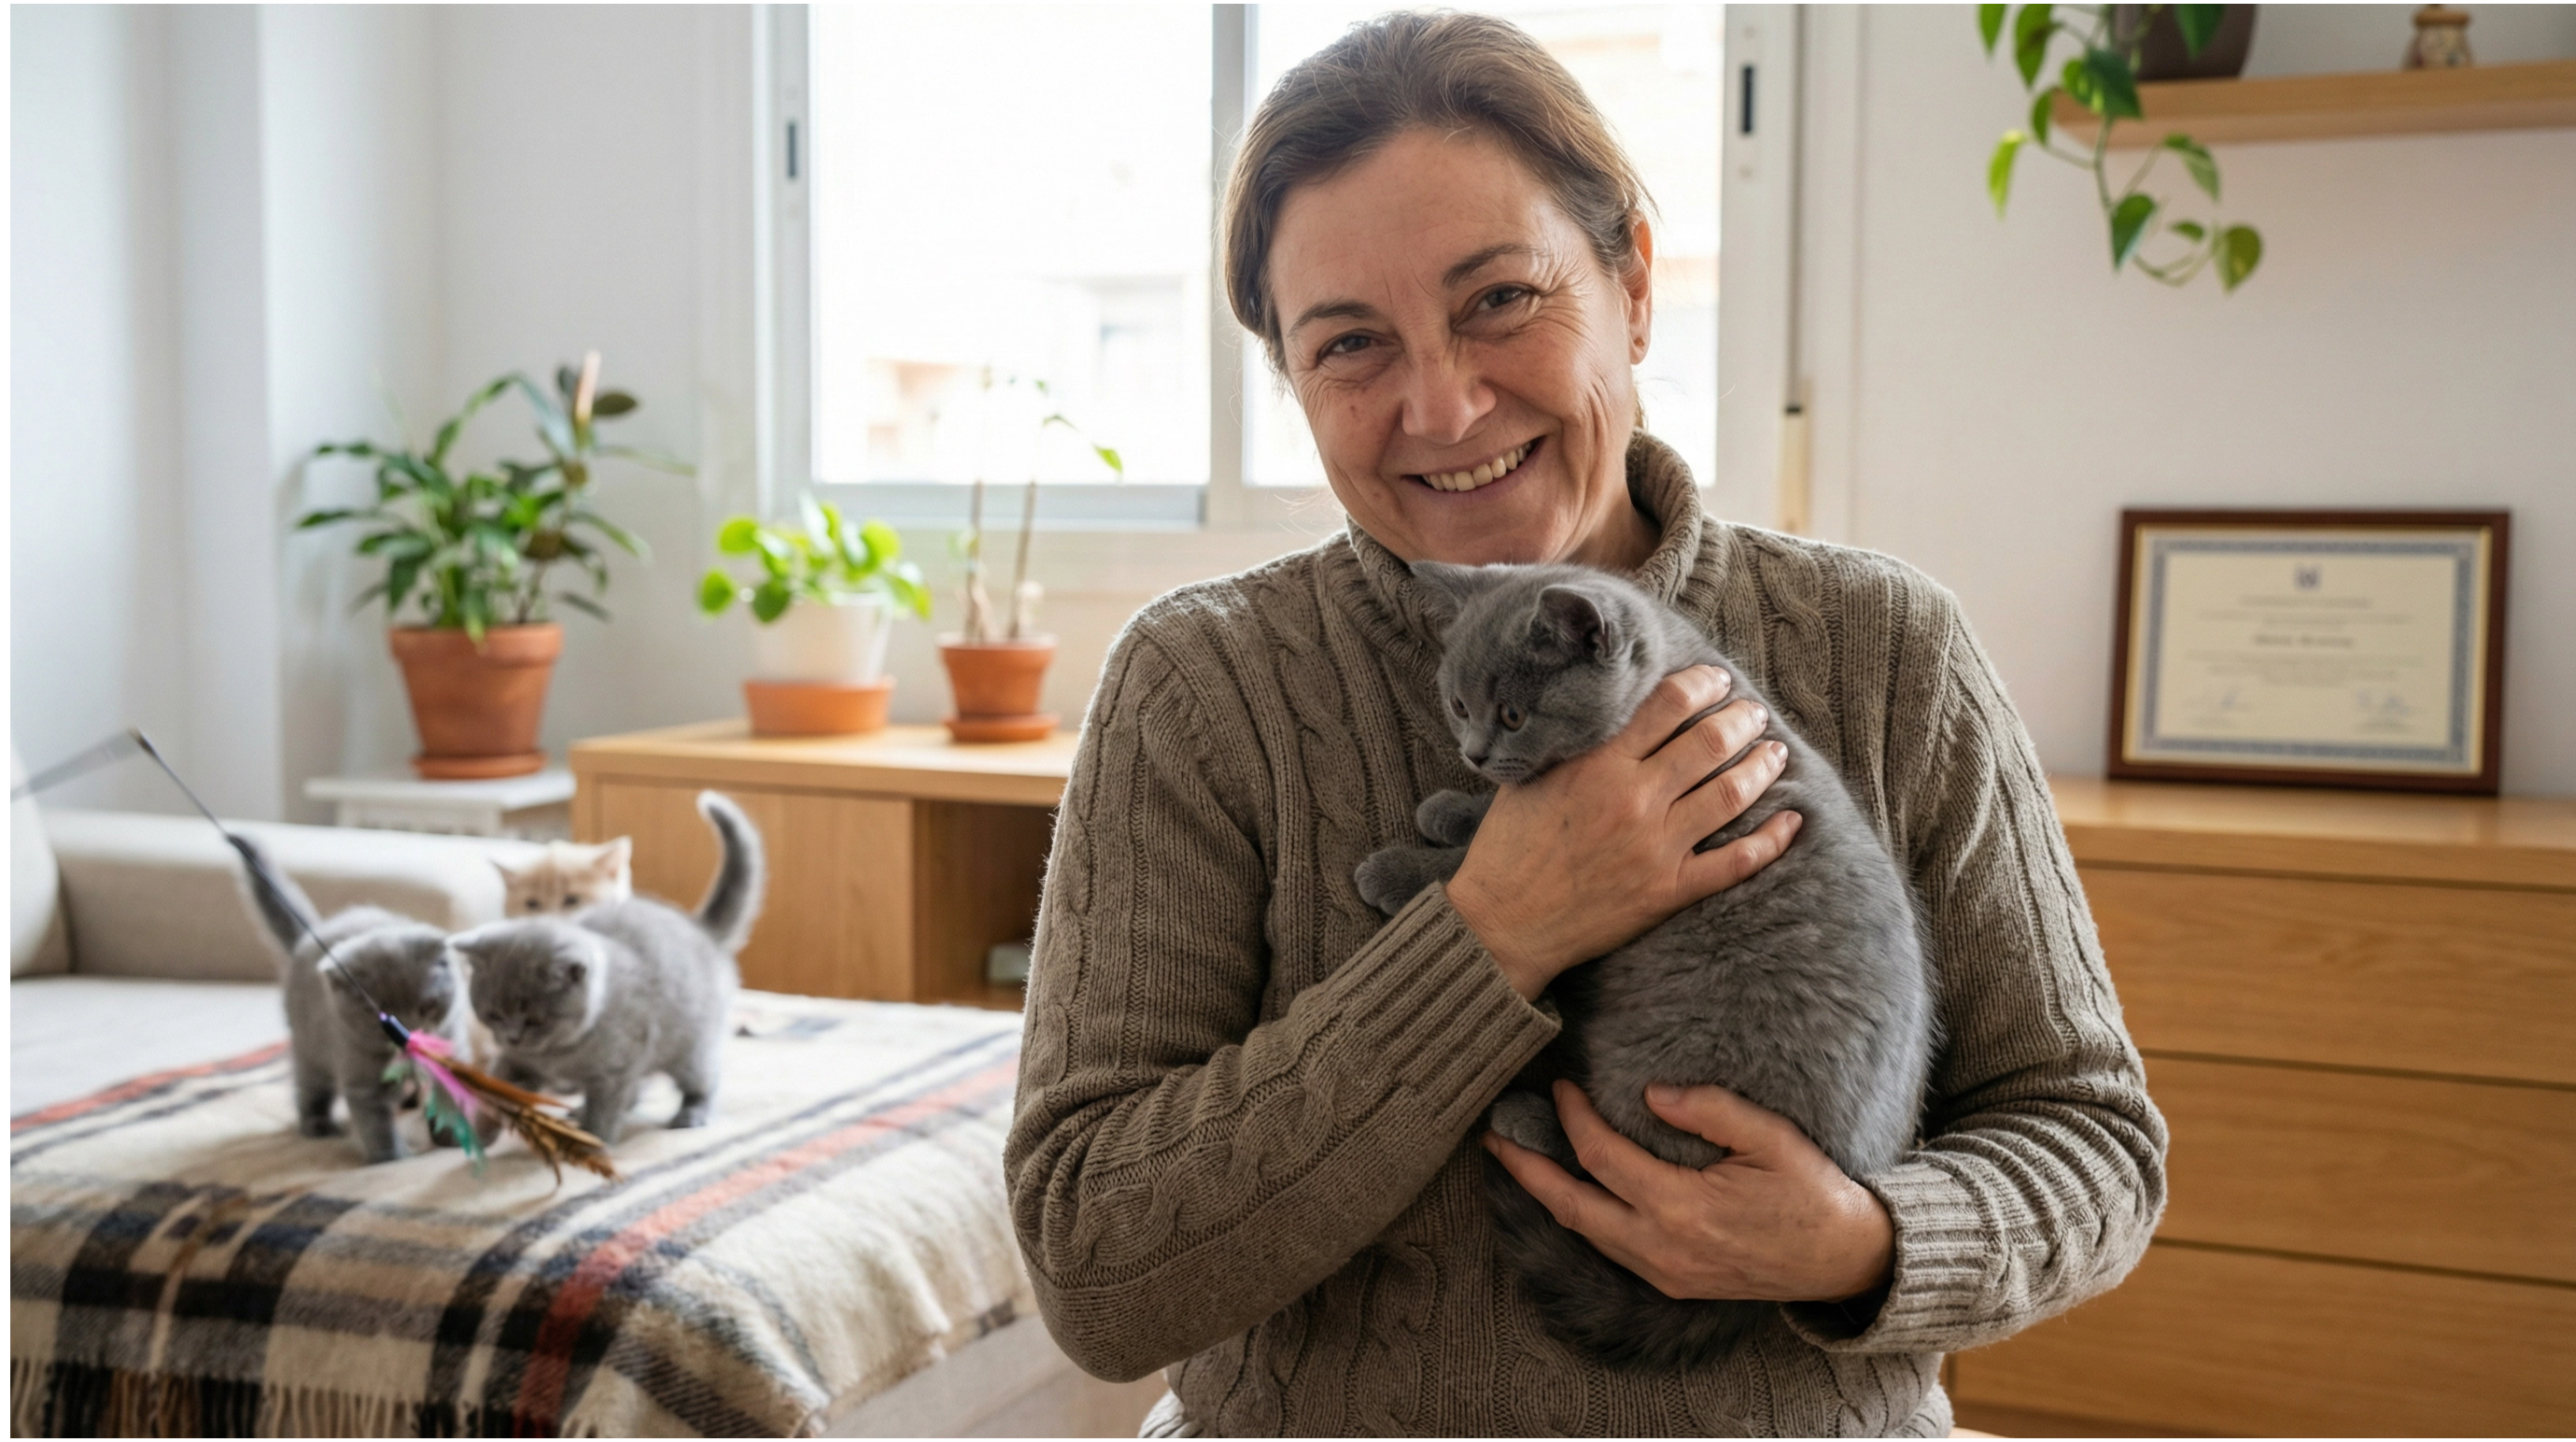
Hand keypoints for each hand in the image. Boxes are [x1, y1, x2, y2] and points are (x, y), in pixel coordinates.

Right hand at [1445, 665, 1800, 998]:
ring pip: (1730, 794)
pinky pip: (1734, 863)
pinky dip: (1770, 841)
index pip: (1668, 705)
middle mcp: (1634, 798)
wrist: (1500, 923)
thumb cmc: (1508, 846)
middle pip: (1709, 742)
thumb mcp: (1529, 775)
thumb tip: (1602, 708)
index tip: (1717, 679)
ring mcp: (1656, 846)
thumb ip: (1571, 742)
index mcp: (1597, 763)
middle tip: (1753, 712)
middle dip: (1741, 719)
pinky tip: (1792, 822)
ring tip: (1774, 752)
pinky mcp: (1667, 891)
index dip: (1702, 685)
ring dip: (1761, 767)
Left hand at [1484, 1080, 1894, 1303]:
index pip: (1602, 1159)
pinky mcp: (1673, 1283)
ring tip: (1517, 1161)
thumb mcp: (1770, 1139)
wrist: (1844, 1260)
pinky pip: (1610, 1249)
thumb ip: (1710, 1110)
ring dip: (1548, 1196)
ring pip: (1586, 1233)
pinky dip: (1581, 1218)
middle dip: (1527, 1170)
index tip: (1561, 1086)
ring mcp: (1665, 1273)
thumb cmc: (1811, 1193)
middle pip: (1571, 1207)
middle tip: (1494, 1137)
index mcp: (1682, 1209)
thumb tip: (1650, 1093)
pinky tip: (1569, 1193)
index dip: (1574, 1120)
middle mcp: (1663, 1248)